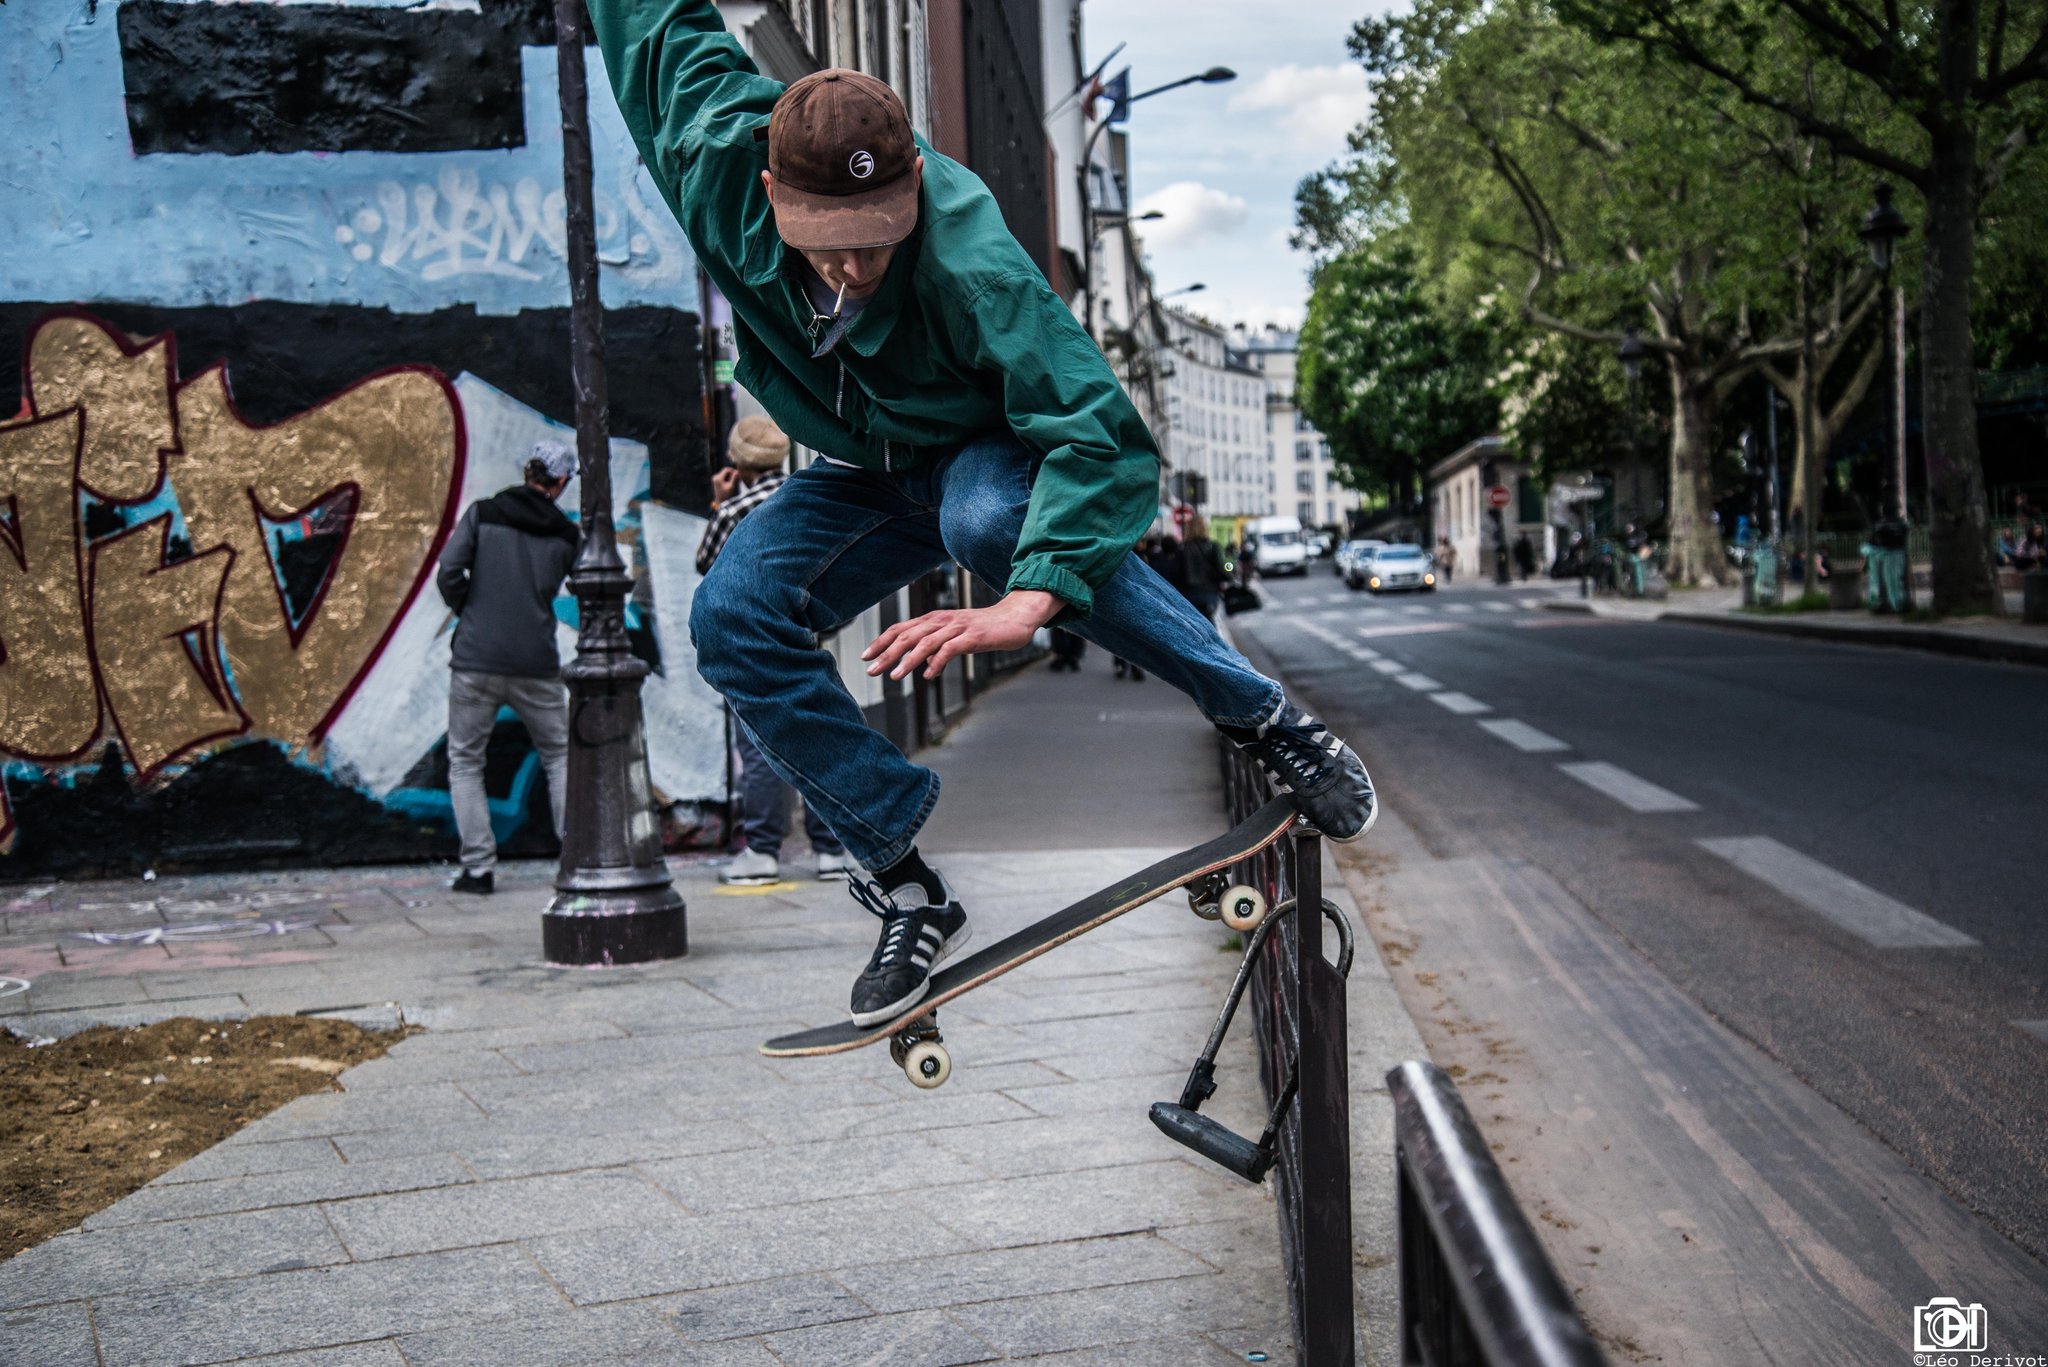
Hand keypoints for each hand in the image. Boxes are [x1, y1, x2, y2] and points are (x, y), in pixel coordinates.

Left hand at [709, 467, 740, 503]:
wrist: (720, 501)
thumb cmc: (726, 495)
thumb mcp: (731, 486)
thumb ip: (734, 478)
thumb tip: (737, 471)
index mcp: (718, 478)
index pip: (726, 469)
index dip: (732, 470)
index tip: (738, 473)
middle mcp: (715, 477)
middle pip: (725, 471)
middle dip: (731, 473)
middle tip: (737, 477)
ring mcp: (714, 478)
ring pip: (724, 473)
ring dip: (729, 475)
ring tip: (733, 481)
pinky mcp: (715, 479)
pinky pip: (722, 475)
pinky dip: (726, 477)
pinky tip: (729, 482)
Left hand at [864, 590, 1062, 680]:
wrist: (1014, 618)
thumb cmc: (983, 629)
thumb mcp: (955, 637)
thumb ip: (938, 648)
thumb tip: (923, 666)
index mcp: (934, 619)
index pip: (901, 629)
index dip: (881, 642)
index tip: (866, 657)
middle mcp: (942, 620)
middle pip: (907, 636)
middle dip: (887, 653)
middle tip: (871, 670)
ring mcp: (957, 628)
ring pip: (925, 642)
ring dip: (907, 660)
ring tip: (895, 676)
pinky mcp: (973, 637)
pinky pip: (950, 649)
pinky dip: (937, 662)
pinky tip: (928, 675)